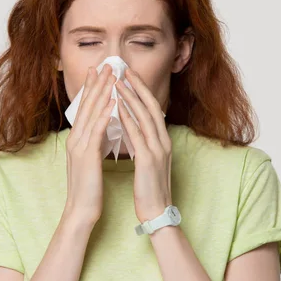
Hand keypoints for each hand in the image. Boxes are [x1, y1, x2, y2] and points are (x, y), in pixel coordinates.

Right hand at [64, 64, 115, 225]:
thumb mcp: (90, 161)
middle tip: (107, 65)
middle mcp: (75, 139)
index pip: (85, 109)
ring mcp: (79, 147)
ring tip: (111, 76)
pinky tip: (112, 103)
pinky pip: (96, 132)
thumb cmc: (89, 188)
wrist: (81, 211)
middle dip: (97, 84)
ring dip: (101, 93)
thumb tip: (102, 129)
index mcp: (77, 140)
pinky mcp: (87, 157)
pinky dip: (104, 115)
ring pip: (91, 114)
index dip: (93, 89)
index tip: (100, 72)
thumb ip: (94, 143)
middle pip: (86, 106)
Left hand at [115, 68, 172, 223]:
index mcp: (162, 140)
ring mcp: (158, 149)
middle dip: (137, 86)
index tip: (128, 75)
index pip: (152, 109)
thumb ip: (142, 142)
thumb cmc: (149, 187)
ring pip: (145, 117)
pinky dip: (127, 119)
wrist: (157, 211)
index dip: (141, 90)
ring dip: (131, 98)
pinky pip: (137, 135)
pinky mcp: (149, 160)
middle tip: (124, 69)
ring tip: (118, 82)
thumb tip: (132, 127)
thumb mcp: (148, 160)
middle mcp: (163, 141)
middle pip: (151, 106)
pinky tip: (117, 108)